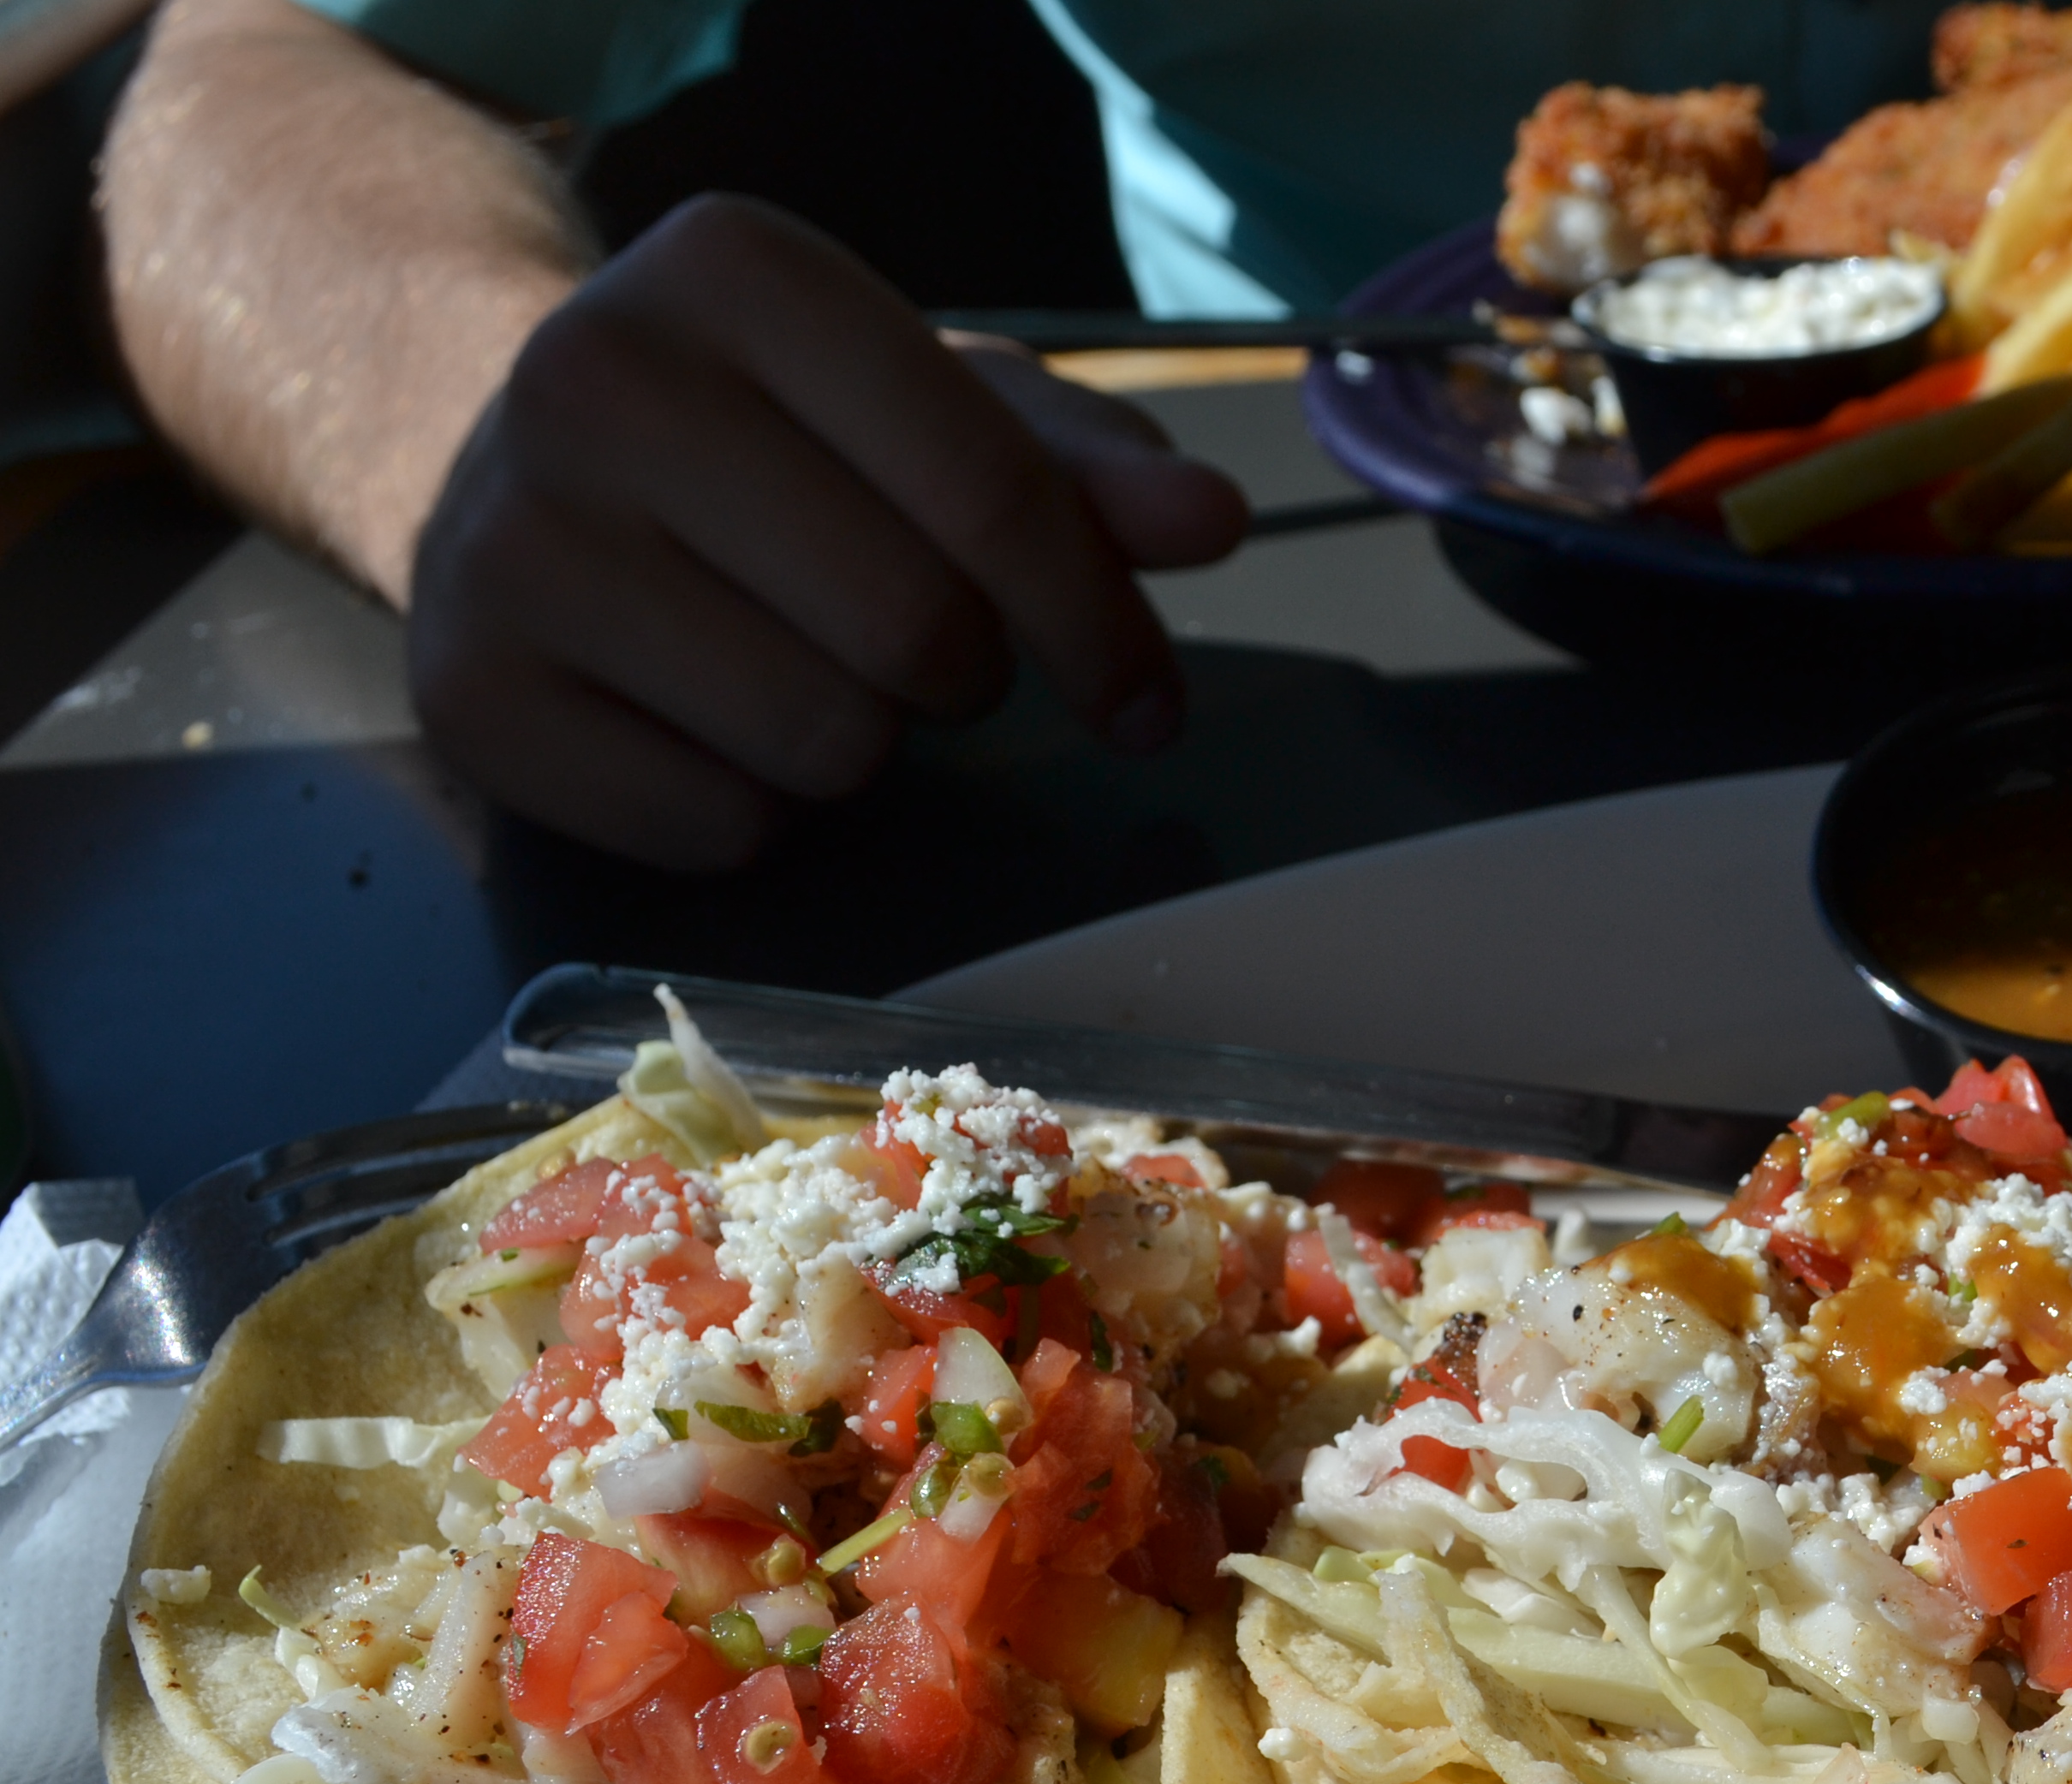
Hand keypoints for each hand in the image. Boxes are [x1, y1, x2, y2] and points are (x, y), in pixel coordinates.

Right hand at [406, 194, 1249, 867]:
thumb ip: (1084, 469)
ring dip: (859, 742)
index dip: (1100, 624)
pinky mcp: (466, 691)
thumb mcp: (935, 409)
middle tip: (913, 640)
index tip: (1141, 695)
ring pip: (820, 743)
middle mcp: (596, 377)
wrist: (509, 459)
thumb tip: (1209, 518)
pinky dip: (747, 808)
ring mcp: (509, 537)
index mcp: (737, 272)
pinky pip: (714, 827)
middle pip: (915, 631)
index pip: (995, 493)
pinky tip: (701, 718)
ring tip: (797, 661)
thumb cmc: (770, 436)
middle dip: (959, 671)